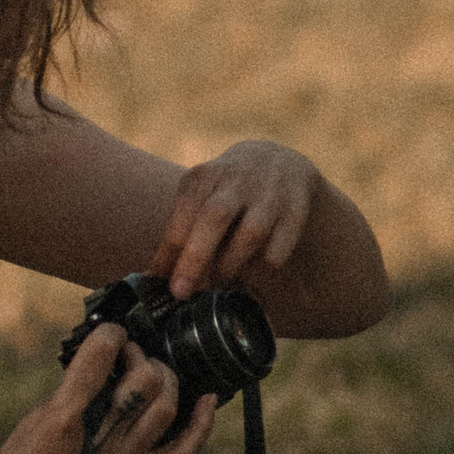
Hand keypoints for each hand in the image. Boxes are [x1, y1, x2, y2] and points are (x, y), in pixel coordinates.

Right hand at [0, 320, 218, 453]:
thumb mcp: (33, 421)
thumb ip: (71, 391)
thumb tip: (105, 363)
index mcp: (64, 420)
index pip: (100, 358)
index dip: (110, 334)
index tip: (110, 332)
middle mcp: (101, 442)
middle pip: (144, 380)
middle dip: (139, 355)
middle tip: (128, 354)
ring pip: (167, 406)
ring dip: (165, 378)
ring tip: (153, 373)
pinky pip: (184, 452)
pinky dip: (201, 422)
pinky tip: (208, 398)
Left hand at [153, 139, 319, 296]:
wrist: (278, 161)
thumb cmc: (226, 191)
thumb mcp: (201, 194)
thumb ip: (181, 230)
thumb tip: (157, 276)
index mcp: (207, 174)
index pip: (184, 213)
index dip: (170, 250)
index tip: (158, 282)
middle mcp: (239, 179)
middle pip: (214, 217)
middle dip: (195, 258)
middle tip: (181, 292)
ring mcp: (270, 194)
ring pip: (250, 234)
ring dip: (230, 266)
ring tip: (217, 286)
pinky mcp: (295, 212)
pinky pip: (277, 250)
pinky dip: (259, 271)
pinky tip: (248, 279)